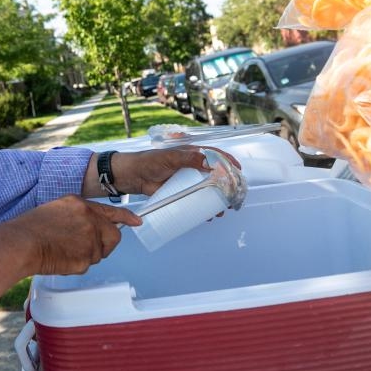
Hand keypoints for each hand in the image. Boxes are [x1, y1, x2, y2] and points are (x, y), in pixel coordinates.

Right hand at [0, 195, 141, 300]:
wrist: (22, 243)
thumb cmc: (31, 228)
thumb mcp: (57, 209)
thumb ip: (77, 215)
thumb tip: (88, 226)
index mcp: (81, 205)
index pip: (111, 212)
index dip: (126, 218)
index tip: (136, 221)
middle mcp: (90, 220)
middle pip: (112, 237)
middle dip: (104, 245)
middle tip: (86, 248)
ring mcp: (90, 240)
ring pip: (98, 253)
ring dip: (86, 255)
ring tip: (63, 250)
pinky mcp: (86, 259)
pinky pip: (87, 265)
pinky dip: (76, 265)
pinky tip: (61, 258)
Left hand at [88, 146, 240, 196]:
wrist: (132, 176)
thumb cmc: (150, 162)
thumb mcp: (170, 157)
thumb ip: (188, 158)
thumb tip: (209, 162)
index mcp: (191, 154)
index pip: (214, 155)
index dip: (227, 162)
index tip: (238, 170)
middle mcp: (192, 167)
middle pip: (214, 175)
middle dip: (225, 186)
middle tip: (233, 196)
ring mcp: (186, 181)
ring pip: (207, 190)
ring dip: (216, 200)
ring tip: (222, 210)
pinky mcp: (179, 193)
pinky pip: (195, 200)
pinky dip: (203, 208)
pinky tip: (208, 215)